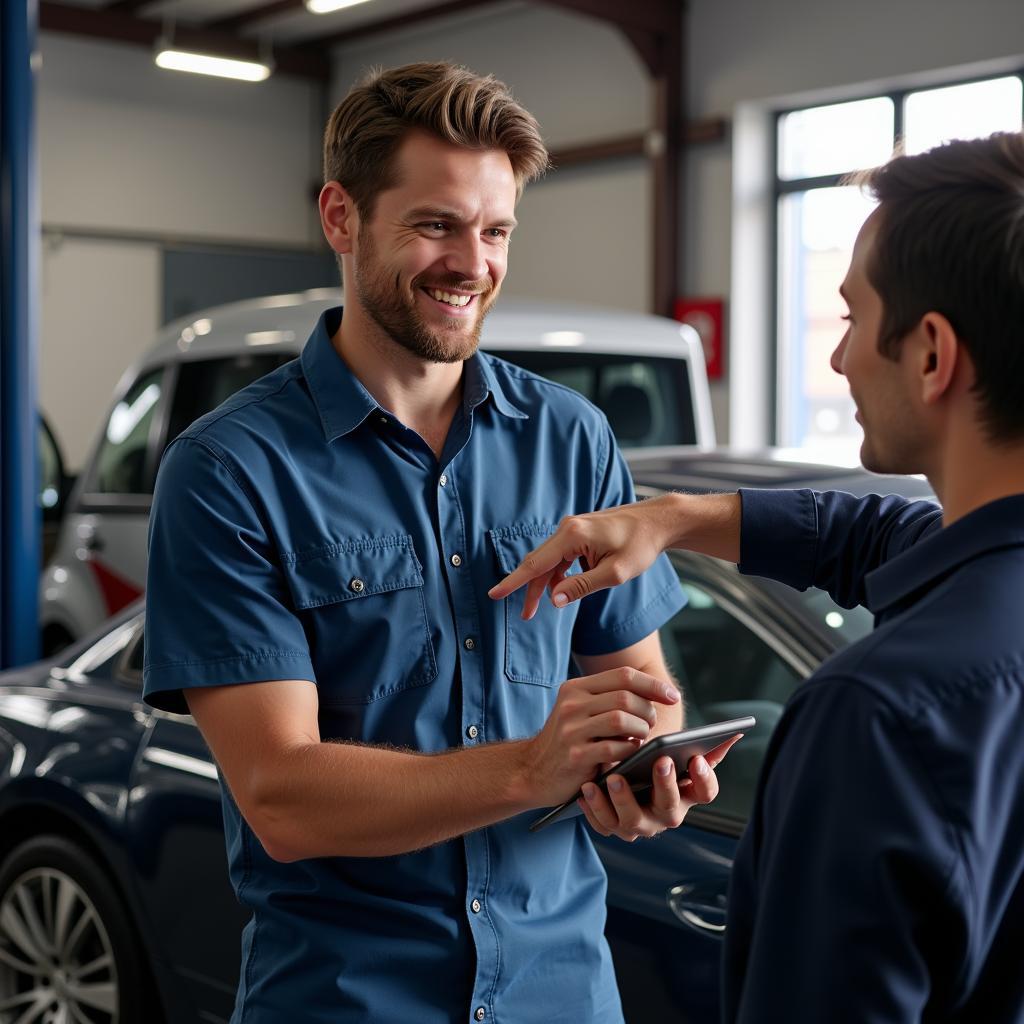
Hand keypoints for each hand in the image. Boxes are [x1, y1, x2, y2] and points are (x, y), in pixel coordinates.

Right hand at [488, 497, 679, 618]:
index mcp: (572, 536)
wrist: (659, 520)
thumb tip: (553, 600)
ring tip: (546, 607)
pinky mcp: (580, 531)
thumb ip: (581, 587)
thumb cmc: (641, 545)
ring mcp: (573, 527)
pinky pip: (562, 556)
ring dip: (548, 584)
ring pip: (551, 561)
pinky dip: (561, 573)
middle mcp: (568, 528)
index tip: (494, 594)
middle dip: (531, 590)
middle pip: (540, 563)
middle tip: (525, 616)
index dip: (513, 582)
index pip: (535, 563)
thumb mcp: (614, 574)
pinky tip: (568, 587)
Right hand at [519, 667, 681, 808]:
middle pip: (626, 696)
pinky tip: (629, 753)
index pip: (624, 675)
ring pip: (622, 718)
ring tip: (641, 739)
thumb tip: (656, 696)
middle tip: (651, 725)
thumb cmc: (568, 741)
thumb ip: (609, 700)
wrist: (532, 771)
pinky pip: (614, 747)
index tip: (673, 697)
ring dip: (641, 730)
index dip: (653, 685)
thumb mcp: (581, 712)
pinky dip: (629, 749)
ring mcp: (571, 728)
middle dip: (648, 711)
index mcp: (576, 688)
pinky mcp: (574, 754)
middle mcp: (572, 703)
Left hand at [576, 735, 741, 840]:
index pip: (706, 793)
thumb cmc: (661, 765)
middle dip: (665, 784)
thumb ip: (706, 746)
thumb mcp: (682, 757)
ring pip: (632, 821)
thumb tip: (735, 732)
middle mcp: (666, 815)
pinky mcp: (613, 827)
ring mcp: (640, 825)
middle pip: (670, 808)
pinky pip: (603, 824)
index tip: (696, 758)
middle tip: (660, 761)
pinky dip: (594, 808)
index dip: (704, 778)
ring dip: (622, 800)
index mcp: (688, 795)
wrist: (628, 783)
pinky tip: (588, 787)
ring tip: (613, 777)